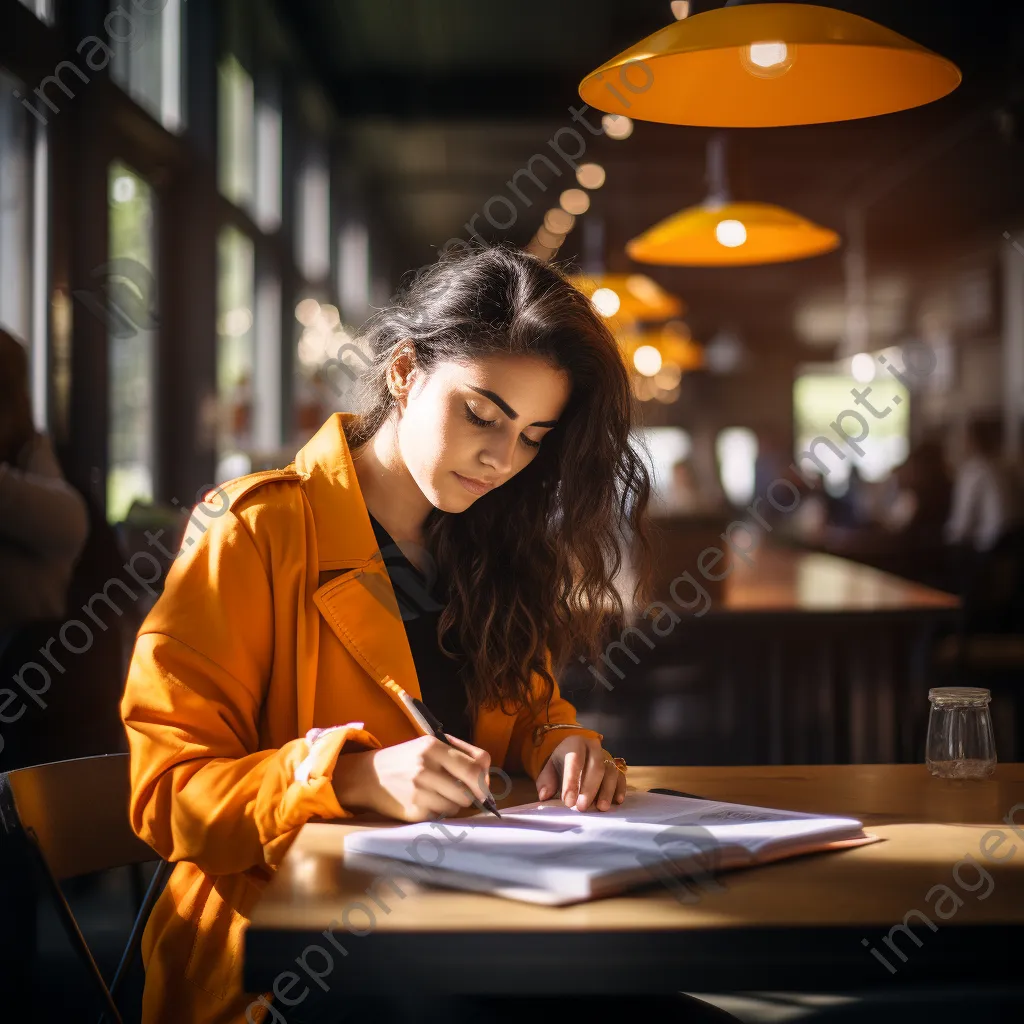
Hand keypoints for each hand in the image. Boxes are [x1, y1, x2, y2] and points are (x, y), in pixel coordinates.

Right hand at [333, 734, 493, 822]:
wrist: (368, 776)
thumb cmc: (405, 760)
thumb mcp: (427, 745)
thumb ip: (458, 755)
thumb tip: (487, 776)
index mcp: (433, 746)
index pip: (475, 767)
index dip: (485, 780)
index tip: (484, 786)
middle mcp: (426, 767)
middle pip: (469, 791)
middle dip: (472, 795)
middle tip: (466, 794)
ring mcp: (419, 791)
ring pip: (457, 806)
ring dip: (454, 803)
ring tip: (438, 794)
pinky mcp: (414, 811)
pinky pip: (441, 815)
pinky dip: (438, 811)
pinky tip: (425, 801)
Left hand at [534, 735, 626, 811]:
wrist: (576, 754)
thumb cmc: (562, 763)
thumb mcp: (550, 768)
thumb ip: (546, 781)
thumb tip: (544, 795)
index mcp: (576, 743)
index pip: (575, 760)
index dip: (572, 781)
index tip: (568, 802)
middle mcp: (594, 747)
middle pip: (596, 766)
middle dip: (590, 788)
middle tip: (582, 807)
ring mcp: (608, 757)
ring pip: (610, 772)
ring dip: (606, 791)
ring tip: (601, 808)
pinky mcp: (616, 768)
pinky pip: (621, 777)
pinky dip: (620, 789)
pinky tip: (617, 801)